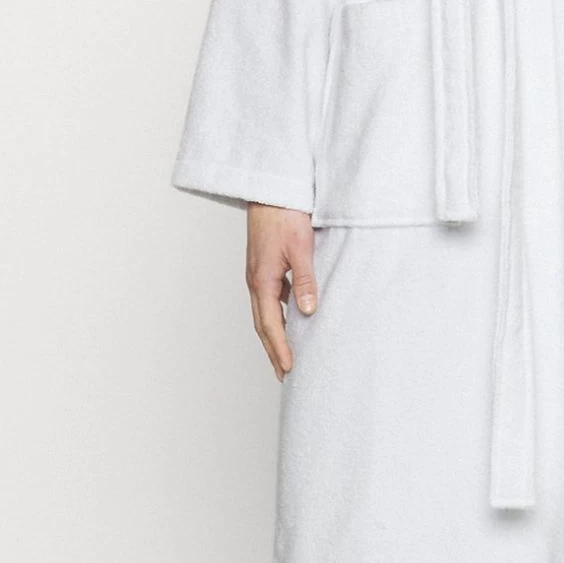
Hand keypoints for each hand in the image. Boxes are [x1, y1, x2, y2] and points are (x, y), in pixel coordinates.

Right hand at [246, 205, 316, 378]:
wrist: (270, 188)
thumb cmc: (285, 214)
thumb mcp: (300, 248)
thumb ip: (305, 280)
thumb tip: (307, 311)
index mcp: (262, 279)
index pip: (270, 324)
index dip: (280, 348)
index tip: (288, 369)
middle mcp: (256, 280)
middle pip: (263, 324)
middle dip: (274, 350)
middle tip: (284, 374)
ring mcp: (258, 273)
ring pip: (265, 312)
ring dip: (275, 335)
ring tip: (287, 354)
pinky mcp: (265, 265)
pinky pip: (271, 298)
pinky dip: (279, 314)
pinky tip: (293, 318)